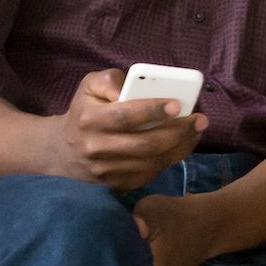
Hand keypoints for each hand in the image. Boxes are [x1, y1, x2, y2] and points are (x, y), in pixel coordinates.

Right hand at [45, 69, 204, 190]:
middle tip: (200, 120)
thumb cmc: (85, 111)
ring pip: (152, 162)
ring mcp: (106, 171)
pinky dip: (170, 160)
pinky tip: (181, 146)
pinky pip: (150, 174)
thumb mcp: (89, 86)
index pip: (124, 115)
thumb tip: (130, 89)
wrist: (64, 151)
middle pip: (145, 144)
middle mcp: (96, 148)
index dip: (152, 110)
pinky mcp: (116, 185)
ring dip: (180, 147)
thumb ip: (110, 80)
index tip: (177, 105)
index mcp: (88, 119)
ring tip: (196, 132)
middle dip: (178, 132)